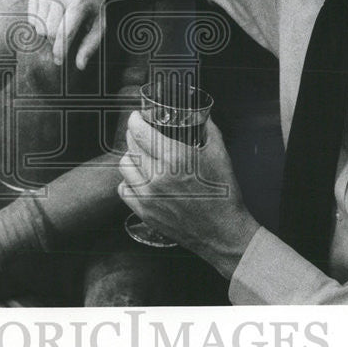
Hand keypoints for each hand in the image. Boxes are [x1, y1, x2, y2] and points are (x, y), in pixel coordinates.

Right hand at [27, 0, 119, 69]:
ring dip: (48, 32)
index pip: (64, 33)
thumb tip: (80, 66)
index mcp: (78, 3)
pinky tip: (51, 14)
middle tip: (65, 35)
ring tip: (60, 22)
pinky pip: (31, 19)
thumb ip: (89, 46)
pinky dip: (40, 23)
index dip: (60, 51)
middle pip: (49, 32)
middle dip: (56, 41)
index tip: (59, 62)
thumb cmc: (94, 7)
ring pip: (39, 28)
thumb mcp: (99, 26)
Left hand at [118, 112, 259, 277]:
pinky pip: (124, 189)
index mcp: (176, 158)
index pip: (141, 131)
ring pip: (125, 166)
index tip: (137, 117)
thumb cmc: (223, 194)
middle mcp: (158, 176)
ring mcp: (149, 196)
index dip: (135, 120)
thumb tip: (202, 114)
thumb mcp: (220, 155)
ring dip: (131, 157)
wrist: (223, 232)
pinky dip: (129, 181)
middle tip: (141, 133)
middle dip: (134, 135)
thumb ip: (208, 129)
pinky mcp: (145, 212)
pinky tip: (140, 179)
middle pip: (132, 146)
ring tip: (141, 156)